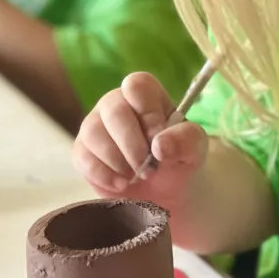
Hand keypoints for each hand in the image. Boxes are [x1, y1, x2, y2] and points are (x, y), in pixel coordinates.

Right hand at [72, 72, 208, 207]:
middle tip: (148, 169)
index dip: (148, 113)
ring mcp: (95, 125)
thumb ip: (186, 140)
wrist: (165, 192)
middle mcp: (117, 103)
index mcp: (146, 95)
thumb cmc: (178, 159)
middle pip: (114, 110)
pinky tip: (121, 185)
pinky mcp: (82, 151)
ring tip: (135, 177)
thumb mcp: (195, 149)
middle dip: (132, 144)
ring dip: (117, 160)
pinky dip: (103, 174)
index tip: (158, 140)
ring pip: (93, 132)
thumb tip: (160, 145)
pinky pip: (83, 156)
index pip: (137, 85)